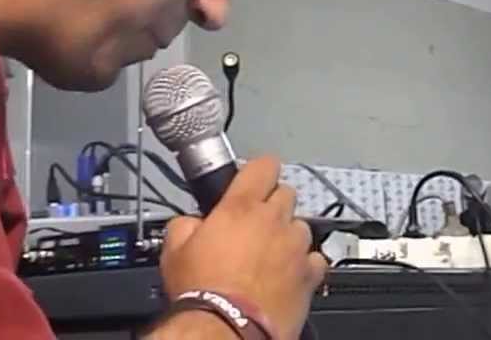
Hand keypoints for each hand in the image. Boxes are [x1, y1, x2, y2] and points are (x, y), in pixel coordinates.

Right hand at [154, 156, 326, 339]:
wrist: (226, 328)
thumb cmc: (202, 292)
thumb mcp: (175, 249)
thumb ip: (186, 223)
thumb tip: (190, 222)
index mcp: (240, 207)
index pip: (263, 166)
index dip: (260, 169)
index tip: (256, 176)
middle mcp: (273, 220)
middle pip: (286, 193)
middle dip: (272, 204)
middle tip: (256, 223)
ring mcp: (295, 247)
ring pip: (302, 226)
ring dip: (289, 234)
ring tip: (271, 253)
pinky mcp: (309, 275)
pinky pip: (315, 259)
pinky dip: (305, 264)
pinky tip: (289, 274)